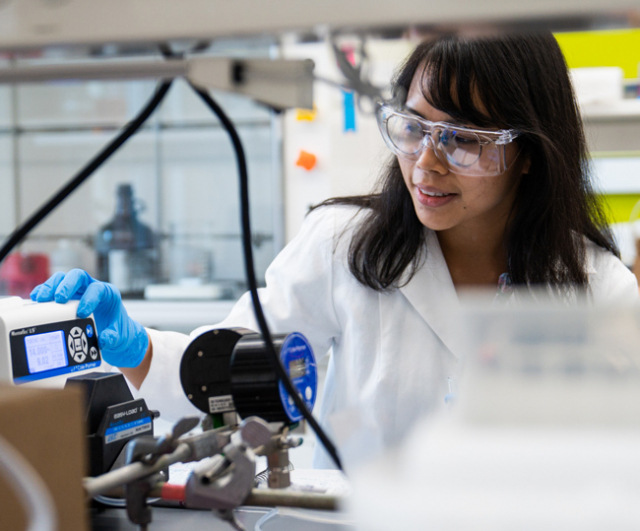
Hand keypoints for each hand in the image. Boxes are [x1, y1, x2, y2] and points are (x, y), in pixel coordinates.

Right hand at [30, 269, 148, 367]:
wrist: (111, 331)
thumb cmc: (115, 329)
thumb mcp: (119, 335)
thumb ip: (113, 336)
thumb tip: (103, 340)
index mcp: (107, 293)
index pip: (97, 289)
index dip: (89, 298)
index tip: (82, 313)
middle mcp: (91, 288)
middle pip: (78, 276)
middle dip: (67, 286)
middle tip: (59, 299)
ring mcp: (77, 291)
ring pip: (62, 279)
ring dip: (51, 287)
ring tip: (42, 298)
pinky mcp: (65, 297)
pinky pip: (53, 289)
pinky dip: (44, 292)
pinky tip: (37, 299)